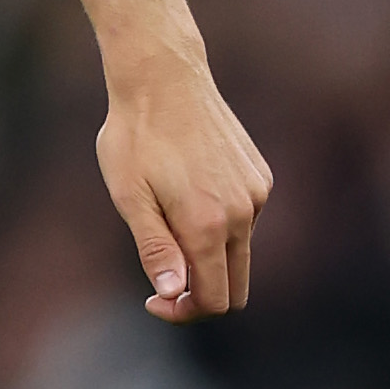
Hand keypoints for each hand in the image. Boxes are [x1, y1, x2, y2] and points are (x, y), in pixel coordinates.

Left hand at [94, 55, 270, 321]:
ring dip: (207, 252)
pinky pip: (244, 217)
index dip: (184, 311)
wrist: (163, 76)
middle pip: (236, 286)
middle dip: (201, 293)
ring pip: (239, 251)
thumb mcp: (130, 195)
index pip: (215, 300)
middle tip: (162, 279)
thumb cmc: (135, 136)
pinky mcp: (259, 175)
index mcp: (209, 225)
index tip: (154, 301)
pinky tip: (187, 187)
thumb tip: (173, 294)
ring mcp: (256, 193)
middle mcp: (243, 213)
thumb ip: (156, 249)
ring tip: (166, 213)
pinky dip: (220, 222)